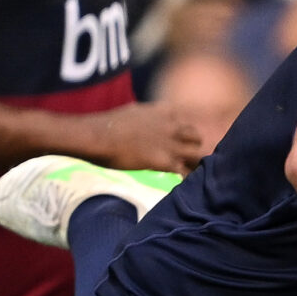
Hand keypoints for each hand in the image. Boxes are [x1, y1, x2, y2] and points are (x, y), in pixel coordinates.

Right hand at [88, 100, 204, 171]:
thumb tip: (140, 118)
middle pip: (196, 136)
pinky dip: (184, 178)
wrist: (99, 136)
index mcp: (163, 111)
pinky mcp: (165, 161)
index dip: (182, 131)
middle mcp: (171, 126)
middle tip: (184, 158)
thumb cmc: (107, 124)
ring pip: (197, 153)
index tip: (178, 140)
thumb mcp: (133, 112)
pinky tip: (180, 184)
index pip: (184, 119)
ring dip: (193, 163)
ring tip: (186, 173)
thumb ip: (144, 116)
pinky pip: (185, 172)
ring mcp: (171, 144)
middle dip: (192, 147)